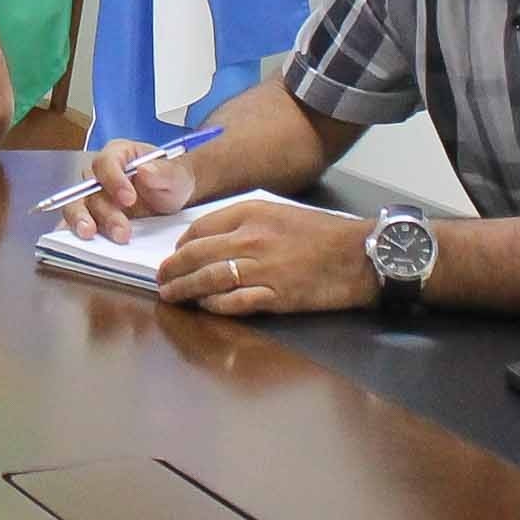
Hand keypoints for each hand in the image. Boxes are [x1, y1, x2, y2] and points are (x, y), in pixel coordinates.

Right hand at [61, 137, 202, 241]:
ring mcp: (93, 196)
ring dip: (84, 221)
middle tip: (120, 230)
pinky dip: (75, 231)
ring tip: (92, 236)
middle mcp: (100, 174)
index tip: (129, 199)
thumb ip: (164, 172)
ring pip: (78, 206)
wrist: (173, 198)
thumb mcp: (176, 175)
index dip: (113, 180)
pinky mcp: (92, 216)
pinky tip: (81, 243)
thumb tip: (144, 170)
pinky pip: (77, 222)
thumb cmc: (171, 180)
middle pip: (89, 188)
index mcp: (119, 154)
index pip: (106, 162)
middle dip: (103, 211)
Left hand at [157, 198, 374, 316]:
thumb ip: (246, 222)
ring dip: (185, 289)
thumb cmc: (323, 233)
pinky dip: (214, 305)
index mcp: (251, 215)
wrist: (359, 254)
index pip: (200, 229)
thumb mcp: (279, 213)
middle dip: (172, 269)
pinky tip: (205, 307)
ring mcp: (262, 269)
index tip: (174, 255)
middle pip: (197, 255)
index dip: (181, 245)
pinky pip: (234, 302)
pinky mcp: (275, 296)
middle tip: (161, 278)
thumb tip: (214, 237)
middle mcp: (251, 240)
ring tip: (172, 295)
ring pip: (209, 279)